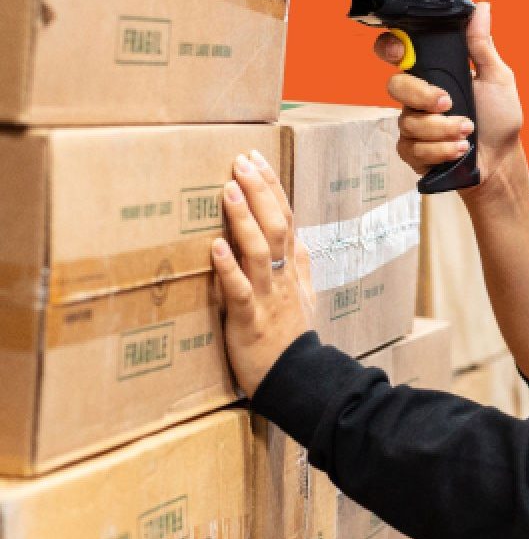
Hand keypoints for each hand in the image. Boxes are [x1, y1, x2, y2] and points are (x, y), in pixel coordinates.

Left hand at [210, 149, 316, 397]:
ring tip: (228, 189)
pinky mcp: (250, 321)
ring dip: (244, 219)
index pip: (287, 219)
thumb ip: (299, 265)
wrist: (299, 380)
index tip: (257, 159)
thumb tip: (298, 237)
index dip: (273, 188)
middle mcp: (283, 277)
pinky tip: (214, 247)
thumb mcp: (304, 296)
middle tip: (241, 161)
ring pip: (260, 252)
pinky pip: (240, 291)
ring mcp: (269, 297)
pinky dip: (228, 269)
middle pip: (276, 226)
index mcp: (293, 269)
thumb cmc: (293, 338)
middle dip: (260, 191)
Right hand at [376, 1, 524, 201]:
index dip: (390, 47)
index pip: (398, 52)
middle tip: (449, 103)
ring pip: (407, 121)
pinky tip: (458, 150)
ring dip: (443, 129)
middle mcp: (418, 97)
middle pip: (395, 86)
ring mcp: (413, 124)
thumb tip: (481, 8)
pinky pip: (411, 148)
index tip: (400, 51)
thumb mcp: (497, 78)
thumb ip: (482, 46)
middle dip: (423, 97)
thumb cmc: (500, 119)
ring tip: (467, 133)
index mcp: (435, 73)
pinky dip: (439, 150)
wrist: (501, 161)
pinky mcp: (413, 151)